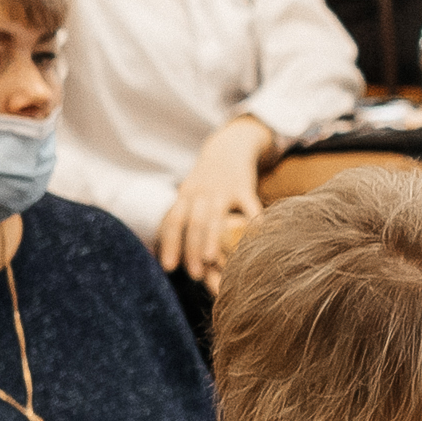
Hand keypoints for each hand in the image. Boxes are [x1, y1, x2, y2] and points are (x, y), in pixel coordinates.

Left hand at [150, 122, 272, 278]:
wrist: (229, 146)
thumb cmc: (206, 181)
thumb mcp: (189, 193)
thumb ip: (181, 218)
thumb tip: (166, 254)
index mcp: (184, 196)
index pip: (173, 222)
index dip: (169, 244)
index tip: (169, 267)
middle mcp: (201, 193)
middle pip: (193, 223)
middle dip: (191, 249)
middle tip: (194, 274)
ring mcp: (222, 190)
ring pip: (215, 217)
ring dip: (212, 239)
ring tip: (211, 260)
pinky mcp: (244, 187)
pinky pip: (249, 207)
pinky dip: (253, 222)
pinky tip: (255, 240)